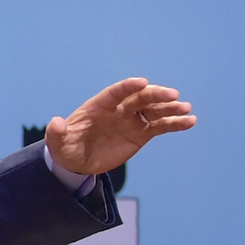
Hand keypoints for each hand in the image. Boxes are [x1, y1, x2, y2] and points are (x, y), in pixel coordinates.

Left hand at [45, 77, 195, 175]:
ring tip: (186, 109)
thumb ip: (57, 133)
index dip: (128, 87)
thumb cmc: (66, 148)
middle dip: (156, 95)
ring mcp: (131, 120)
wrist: (78, 163)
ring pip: (154, 110)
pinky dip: (175, 123)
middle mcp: (118, 109)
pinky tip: (190, 122)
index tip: (142, 82)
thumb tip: (54, 122)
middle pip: (140, 98)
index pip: (115, 93)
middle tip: (173, 95)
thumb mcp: (58, 144)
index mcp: (98, 106)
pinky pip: (160, 126)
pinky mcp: (141, 133)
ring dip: (170, 108)